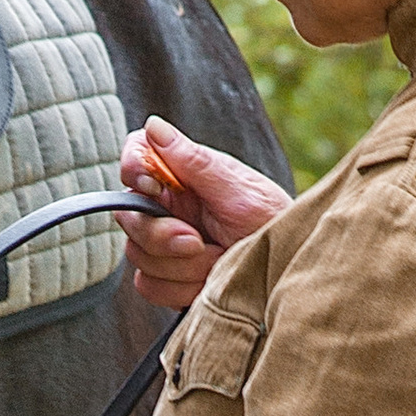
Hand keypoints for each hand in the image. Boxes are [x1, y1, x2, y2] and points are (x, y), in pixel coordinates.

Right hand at [120, 114, 290, 309]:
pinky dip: (180, 290)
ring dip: (182, 267)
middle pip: (130, 216)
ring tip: (219, 262)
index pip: (138, 153)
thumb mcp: (239, 192)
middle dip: (163, 236)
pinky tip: (208, 283)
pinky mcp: (167, 277)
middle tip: (198, 242)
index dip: (133, 167)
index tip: (153, 186)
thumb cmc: (272, 224)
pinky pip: (149, 285)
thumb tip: (154, 125)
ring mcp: (165, 242)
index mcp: (185, 174)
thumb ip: (194, 162)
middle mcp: (170, 205)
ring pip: (138, 255)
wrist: (285, 273)